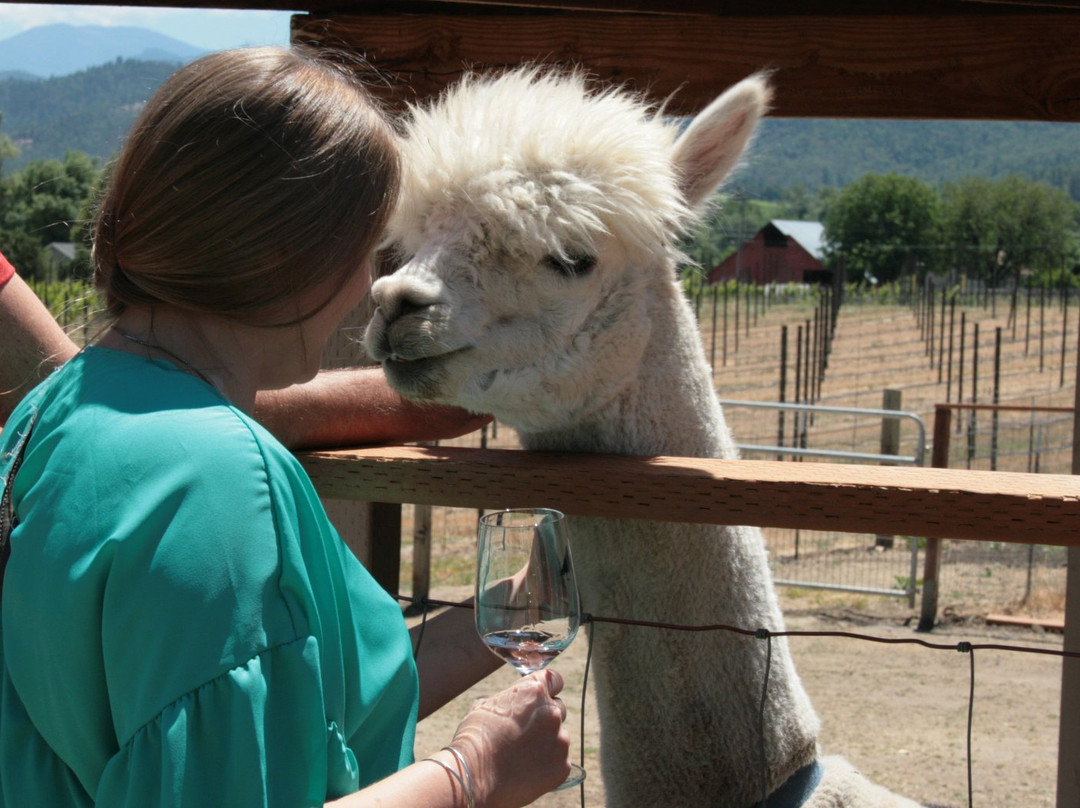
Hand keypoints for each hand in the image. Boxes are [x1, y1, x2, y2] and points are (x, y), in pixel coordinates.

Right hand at [448, 669, 571, 807]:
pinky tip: (526, 770)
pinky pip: (559, 761)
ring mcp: (560, 740)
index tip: (542, 697)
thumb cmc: (475, 738)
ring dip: (546, 743)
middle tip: (525, 732)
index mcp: (534, 691)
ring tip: (521, 756)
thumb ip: (507, 699)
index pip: (554, 679)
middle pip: (558, 709)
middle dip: (545, 718)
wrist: (474, 775)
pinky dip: (547, 765)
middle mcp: (552, 712)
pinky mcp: (562, 766)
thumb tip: (508, 703)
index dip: (548, 688)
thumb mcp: (485, 705)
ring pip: (559, 737)